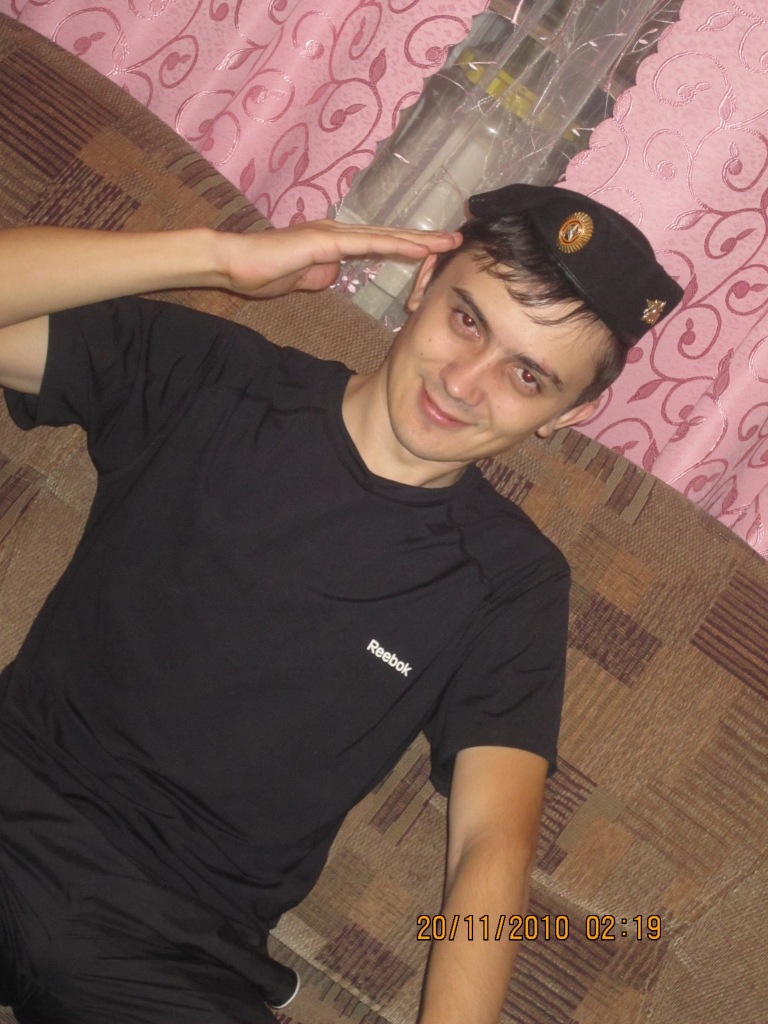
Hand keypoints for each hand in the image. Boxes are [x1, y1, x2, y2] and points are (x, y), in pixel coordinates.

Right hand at [216, 219, 461, 299]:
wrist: (235, 263)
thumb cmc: (264, 272)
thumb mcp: (304, 279)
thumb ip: (323, 274)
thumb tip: (335, 274)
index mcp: (335, 241)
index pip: (380, 244)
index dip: (408, 246)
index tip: (435, 250)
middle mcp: (339, 232)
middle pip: (390, 235)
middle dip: (424, 239)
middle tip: (456, 239)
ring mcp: (333, 233)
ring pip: (385, 236)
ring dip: (418, 239)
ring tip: (448, 242)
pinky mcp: (326, 241)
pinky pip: (368, 244)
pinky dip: (394, 245)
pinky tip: (416, 247)